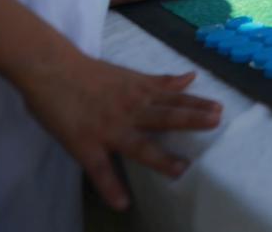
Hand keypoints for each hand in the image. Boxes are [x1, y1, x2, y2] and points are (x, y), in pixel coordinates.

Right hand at [18, 54, 221, 210]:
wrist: (51, 69)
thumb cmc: (89, 72)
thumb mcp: (129, 74)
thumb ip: (159, 81)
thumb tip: (190, 77)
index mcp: (139, 92)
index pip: (173, 98)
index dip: (197, 103)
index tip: (220, 109)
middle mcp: (129, 109)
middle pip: (164, 116)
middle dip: (191, 119)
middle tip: (216, 123)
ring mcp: (108, 128)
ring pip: (139, 144)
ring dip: (160, 158)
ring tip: (181, 170)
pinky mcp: (85, 144)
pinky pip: (99, 170)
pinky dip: (110, 187)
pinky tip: (122, 203)